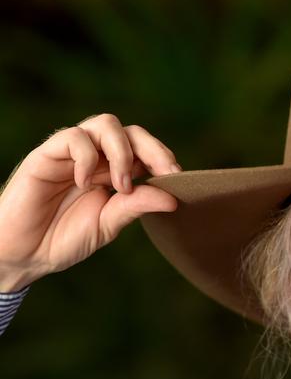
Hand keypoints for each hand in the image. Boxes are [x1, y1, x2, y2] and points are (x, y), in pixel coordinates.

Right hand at [0, 114, 179, 291]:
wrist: (23, 254)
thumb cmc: (64, 238)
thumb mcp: (108, 224)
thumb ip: (136, 207)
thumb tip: (173, 198)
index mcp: (113, 171)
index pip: (144, 148)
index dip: (163, 156)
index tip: (178, 178)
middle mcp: (96, 157)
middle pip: (130, 131)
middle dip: (153, 148)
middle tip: (164, 173)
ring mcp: (72, 153)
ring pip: (105, 124)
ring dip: (122, 152)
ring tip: (121, 185)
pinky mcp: (46, 155)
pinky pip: (73, 137)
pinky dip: (87, 157)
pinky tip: (86, 183)